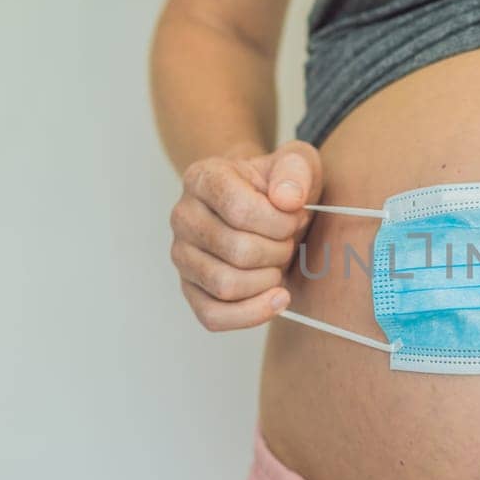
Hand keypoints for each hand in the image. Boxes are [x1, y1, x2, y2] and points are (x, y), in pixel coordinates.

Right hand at [169, 140, 322, 330]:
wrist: (265, 205)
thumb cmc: (278, 185)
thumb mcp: (297, 163)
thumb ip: (296, 171)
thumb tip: (287, 199)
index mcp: (202, 178)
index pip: (240, 210)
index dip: (279, 222)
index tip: (295, 217)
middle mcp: (183, 216)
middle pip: (237, 251)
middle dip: (279, 251)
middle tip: (289, 241)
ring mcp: (182, 255)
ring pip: (226, 286)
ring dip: (268, 280)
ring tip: (279, 263)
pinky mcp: (190, 288)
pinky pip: (213, 316)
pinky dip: (252, 314)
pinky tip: (279, 297)